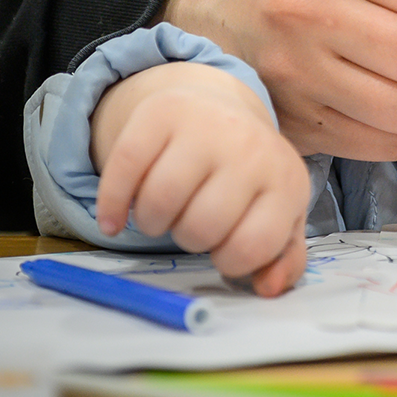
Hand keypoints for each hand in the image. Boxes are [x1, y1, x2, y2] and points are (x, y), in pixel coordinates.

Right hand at [91, 62, 308, 296]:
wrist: (220, 108)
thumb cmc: (249, 173)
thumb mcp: (280, 211)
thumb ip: (283, 257)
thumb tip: (269, 288)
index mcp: (285, 180)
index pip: (251, 247)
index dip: (229, 260)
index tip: (224, 245)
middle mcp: (250, 148)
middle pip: (200, 227)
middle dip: (189, 237)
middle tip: (192, 219)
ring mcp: (207, 126)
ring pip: (158, 203)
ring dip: (151, 222)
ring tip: (165, 210)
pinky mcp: (162, 112)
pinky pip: (124, 170)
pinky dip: (111, 204)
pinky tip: (116, 216)